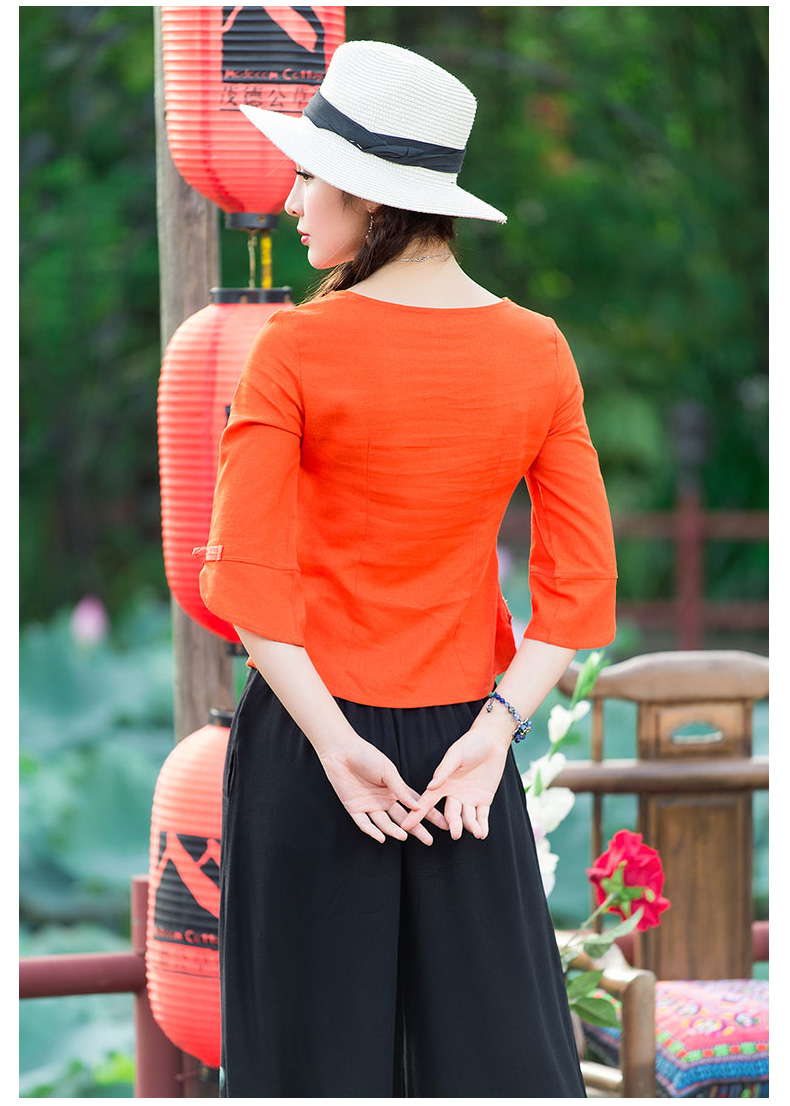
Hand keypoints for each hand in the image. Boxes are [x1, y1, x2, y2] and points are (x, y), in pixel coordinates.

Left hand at [318, 736, 448, 844]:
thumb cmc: (367, 756)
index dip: (428, 815)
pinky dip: (373, 831)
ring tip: (405, 836)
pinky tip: (382, 837)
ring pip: (385, 823)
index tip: (443, 823)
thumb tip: (417, 807)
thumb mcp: (388, 771)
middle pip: (403, 819)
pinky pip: (364, 824)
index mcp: (395, 790)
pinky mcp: (354, 809)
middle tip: (429, 840)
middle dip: (416, 829)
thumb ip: (401, 790)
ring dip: (395, 831)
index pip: (415, 805)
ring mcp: (370, 806)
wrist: (342, 751)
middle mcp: (384, 800)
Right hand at [400, 725, 510, 839]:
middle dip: (453, 825)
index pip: (427, 801)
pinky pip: (482, 815)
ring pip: (467, 817)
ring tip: (476, 832)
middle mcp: (454, 794)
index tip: (406, 826)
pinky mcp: (484, 799)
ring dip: (471, 826)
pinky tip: (482, 833)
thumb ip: (443, 771)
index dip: (417, 814)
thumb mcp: (455, 755)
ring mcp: (469, 798)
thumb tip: (431, 786)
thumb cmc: (470, 744)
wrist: (491, 740)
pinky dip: (483, 825)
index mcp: (443, 784)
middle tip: (455, 833)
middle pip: (450, 814)